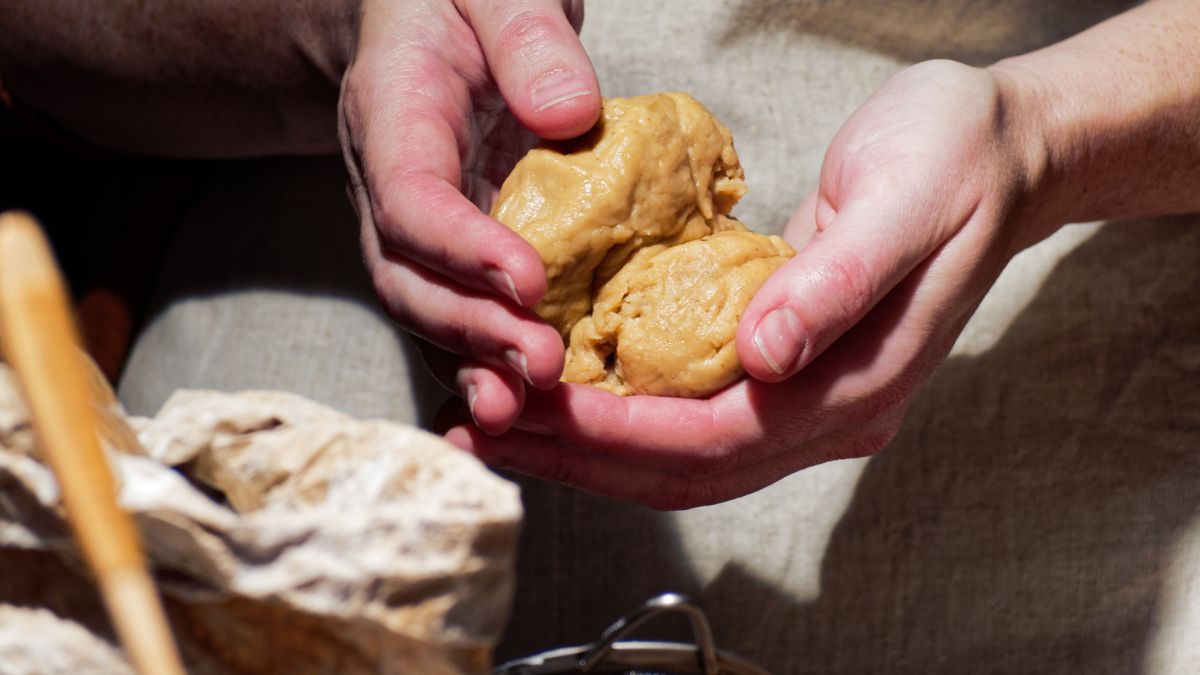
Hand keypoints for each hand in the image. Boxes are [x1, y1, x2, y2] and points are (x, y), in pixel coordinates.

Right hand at [339, 0, 599, 431]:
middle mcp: (388, 184)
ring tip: (529, 403)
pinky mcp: (449, 248)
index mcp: (392, 116)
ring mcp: (414, 226)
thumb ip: (528, 35)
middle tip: (539, 364)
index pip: (408, 199)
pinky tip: (531, 399)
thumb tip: (569, 114)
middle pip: (406, 278)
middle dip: (469, 330)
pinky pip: (458, 312)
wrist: (435, 11)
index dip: (460, 248)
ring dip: (474, 362)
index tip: (527, 280)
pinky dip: (488, 358)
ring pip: (425, 312)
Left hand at [446, 60, 1051, 507]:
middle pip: (685, 467)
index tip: (536, 410)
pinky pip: (687, 408)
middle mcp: (828, 408)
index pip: (718, 439)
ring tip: (501, 419)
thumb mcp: (904, 202)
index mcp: (858, 384)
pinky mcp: (783, 365)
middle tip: (484, 425)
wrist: (999, 149)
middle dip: (579, 455)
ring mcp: (806, 393)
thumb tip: (762, 357)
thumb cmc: (957, 160)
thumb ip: (835, 285)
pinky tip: (565, 387)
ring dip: (587, 445)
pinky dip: (618, 408)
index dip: (620, 435)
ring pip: (679, 451)